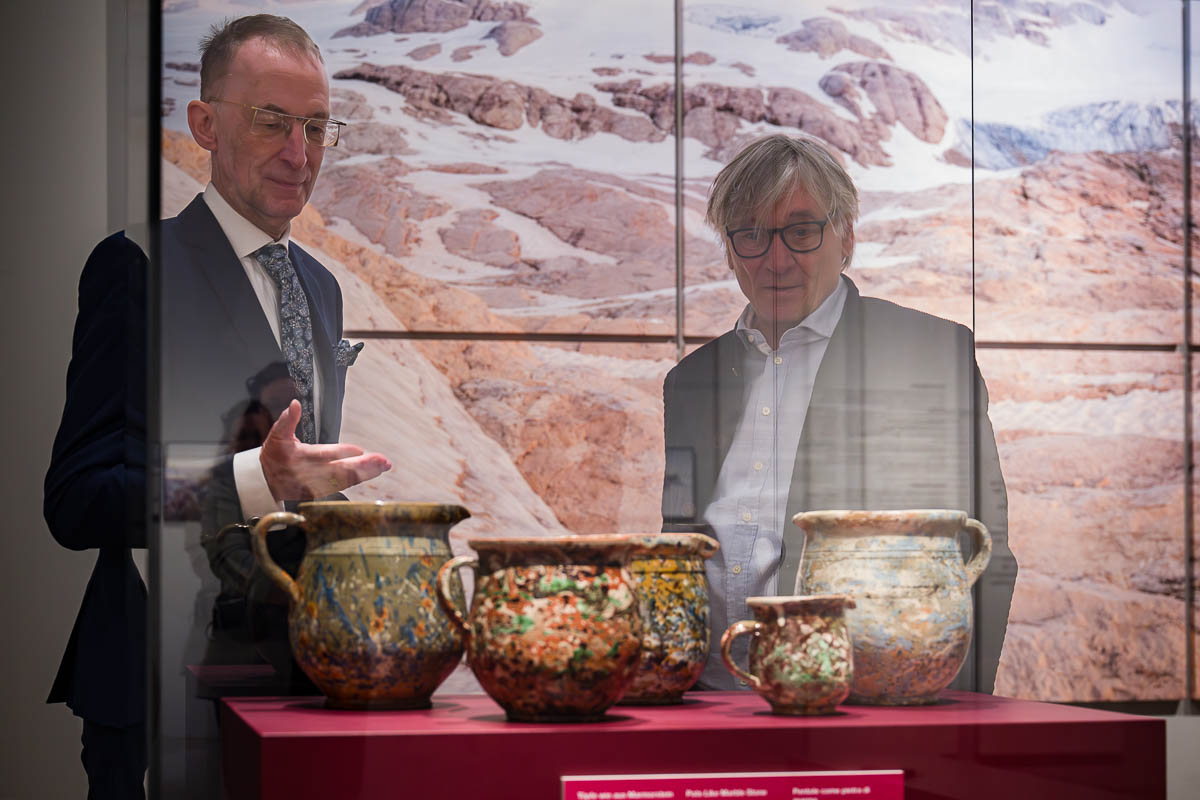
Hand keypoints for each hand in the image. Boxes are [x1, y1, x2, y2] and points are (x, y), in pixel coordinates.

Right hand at [260, 400, 391, 501]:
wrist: (265, 484)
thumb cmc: (274, 457)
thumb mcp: (277, 436)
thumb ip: (287, 420)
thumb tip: (295, 404)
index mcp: (299, 457)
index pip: (323, 455)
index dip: (341, 453)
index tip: (359, 450)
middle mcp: (309, 473)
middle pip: (339, 471)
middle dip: (362, 466)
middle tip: (382, 461)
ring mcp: (316, 485)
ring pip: (344, 480)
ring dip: (366, 473)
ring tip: (383, 465)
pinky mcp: (321, 493)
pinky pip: (343, 486)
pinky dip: (359, 480)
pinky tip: (373, 473)